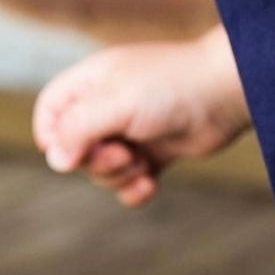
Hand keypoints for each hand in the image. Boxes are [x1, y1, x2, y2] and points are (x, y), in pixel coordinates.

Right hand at [32, 25, 251, 206]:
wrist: (225, 96)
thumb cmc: (171, 88)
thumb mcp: (116, 103)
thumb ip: (79, 129)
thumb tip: (54, 161)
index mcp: (90, 84)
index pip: (50, 112)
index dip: (52, 138)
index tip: (69, 153)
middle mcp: (107, 108)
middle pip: (76, 151)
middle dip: (96, 162)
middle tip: (124, 154)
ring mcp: (130, 133)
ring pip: (103, 172)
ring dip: (119, 176)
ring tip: (144, 163)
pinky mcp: (154, 155)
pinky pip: (129, 183)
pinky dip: (136, 190)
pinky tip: (151, 184)